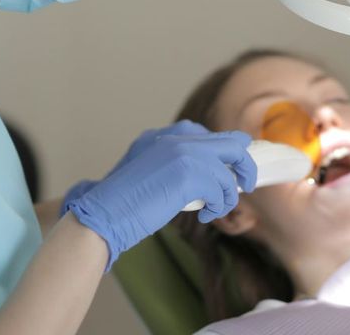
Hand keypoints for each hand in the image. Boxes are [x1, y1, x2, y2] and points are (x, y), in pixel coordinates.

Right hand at [63, 129, 256, 266]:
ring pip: (229, 169)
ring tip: (215, 209)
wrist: (103, 213)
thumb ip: (171, 165)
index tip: (228, 169)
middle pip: (230, 142)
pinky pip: (221, 189)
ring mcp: (183, 152)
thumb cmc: (120, 203)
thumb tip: (206, 176)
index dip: (223, 151)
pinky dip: (219, 205)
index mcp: (162, 135)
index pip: (206, 134)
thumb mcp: (145, 171)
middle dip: (243, 163)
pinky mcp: (189, 173)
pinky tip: (206, 215)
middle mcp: (174, 138)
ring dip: (227, 194)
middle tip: (246, 184)